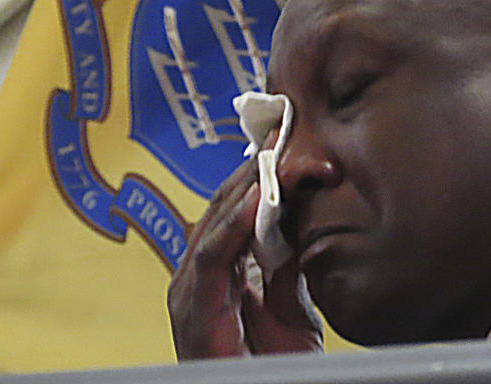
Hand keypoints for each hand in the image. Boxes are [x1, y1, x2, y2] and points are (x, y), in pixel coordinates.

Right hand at [167, 153, 322, 359]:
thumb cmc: (271, 365)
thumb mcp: (290, 306)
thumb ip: (287, 266)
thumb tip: (300, 218)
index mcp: (218, 270)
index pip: (234, 208)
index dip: (261, 172)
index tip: (288, 138)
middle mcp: (198, 275)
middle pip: (223, 207)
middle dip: (255, 169)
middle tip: (285, 131)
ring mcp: (189, 290)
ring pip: (215, 222)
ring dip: (248, 185)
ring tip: (276, 152)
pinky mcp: (192, 310)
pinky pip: (212, 257)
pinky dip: (234, 224)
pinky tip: (258, 197)